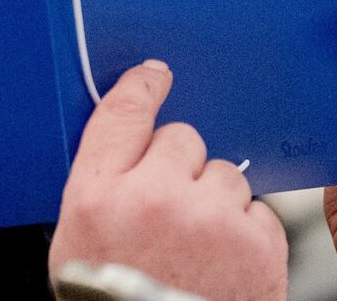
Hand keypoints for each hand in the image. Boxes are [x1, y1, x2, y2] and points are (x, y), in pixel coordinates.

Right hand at [49, 60, 287, 300]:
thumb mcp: (80, 241)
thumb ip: (101, 184)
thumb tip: (128, 137)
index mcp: (98, 198)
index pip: (122, 115)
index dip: (140, 87)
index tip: (154, 77)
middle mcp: (154, 199)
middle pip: (179, 138)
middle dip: (177, 166)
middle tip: (170, 211)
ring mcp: (210, 219)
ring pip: (222, 171)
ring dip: (213, 198)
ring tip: (198, 246)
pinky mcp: (256, 242)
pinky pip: (254, 206)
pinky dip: (243, 228)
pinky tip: (223, 260)